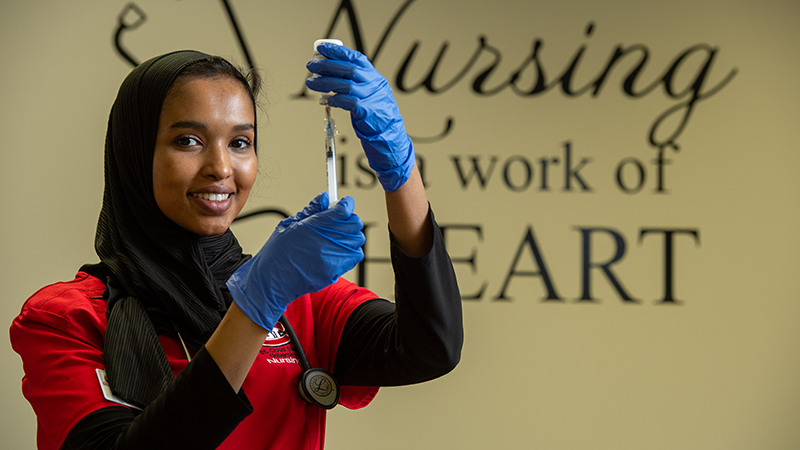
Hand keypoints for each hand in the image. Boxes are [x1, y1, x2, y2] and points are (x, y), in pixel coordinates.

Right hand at [226, 192, 364, 329]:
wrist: (271, 280)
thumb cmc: (276, 253)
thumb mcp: (289, 225)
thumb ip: (311, 210)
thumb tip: (323, 198)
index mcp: (314, 225)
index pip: (343, 209)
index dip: (346, 203)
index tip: (345, 203)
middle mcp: (326, 240)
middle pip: (354, 223)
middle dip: (349, 219)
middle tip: (340, 220)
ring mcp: (332, 257)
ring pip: (358, 240)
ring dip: (351, 236)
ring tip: (338, 237)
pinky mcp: (334, 271)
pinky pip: (355, 257)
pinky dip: (350, 251)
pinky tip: (338, 251)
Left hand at [306, 44, 414, 192]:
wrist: (390, 133)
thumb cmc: (376, 113)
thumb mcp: (369, 92)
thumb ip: (354, 82)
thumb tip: (328, 73)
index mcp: (374, 76)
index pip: (355, 58)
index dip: (337, 51)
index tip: (321, 49)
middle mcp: (374, 84)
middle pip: (347, 69)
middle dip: (326, 66)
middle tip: (311, 66)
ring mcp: (371, 97)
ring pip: (344, 85)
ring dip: (324, 83)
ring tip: (312, 83)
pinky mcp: (366, 111)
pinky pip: (346, 102)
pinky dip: (334, 100)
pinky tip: (326, 101)